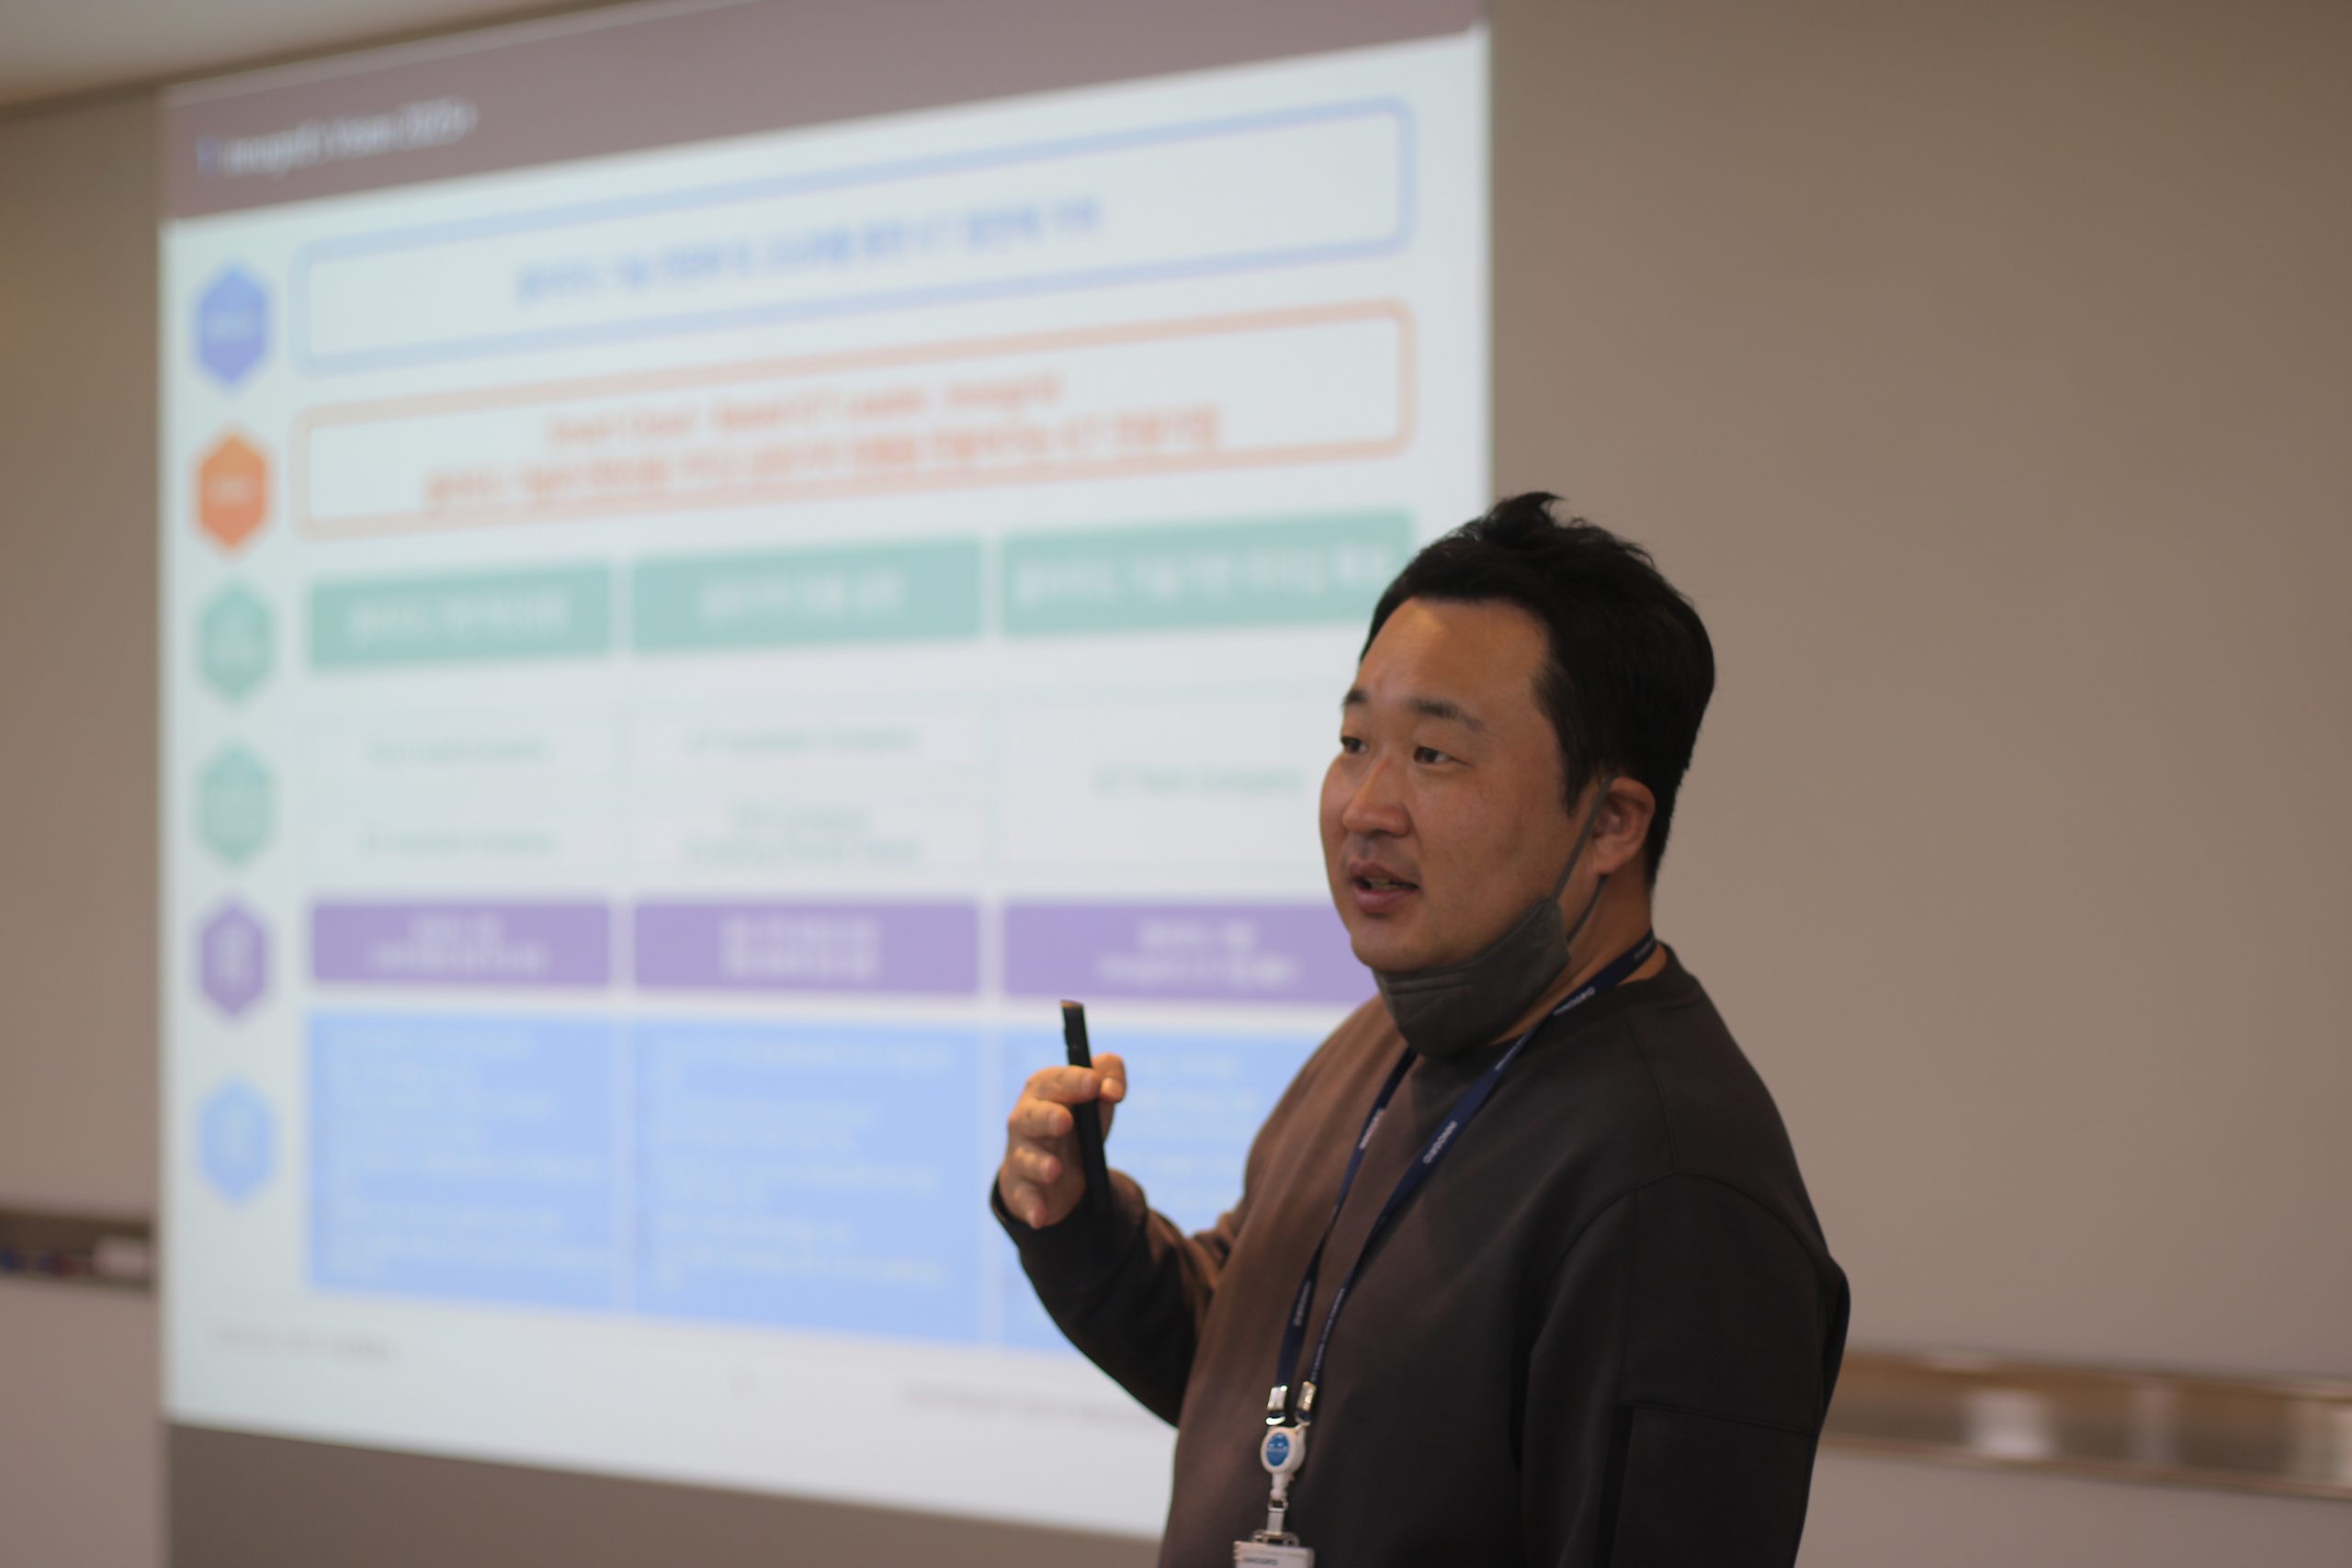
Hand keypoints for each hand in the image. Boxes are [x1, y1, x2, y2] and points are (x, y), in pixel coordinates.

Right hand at [997, 1054, 1126, 1228]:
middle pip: (1031, 1117)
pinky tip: (1040, 1216)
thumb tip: (1112, 1089)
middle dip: (1047, 1117)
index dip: (1075, 1082)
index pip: (1055, 1081)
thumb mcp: (1096, 1096)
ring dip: (1040, 1164)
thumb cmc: (1078, 1123)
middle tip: (1066, 1122)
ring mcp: (1021, 1155)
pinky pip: (1025, 1198)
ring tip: (1056, 1170)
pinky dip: (1031, 1207)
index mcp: (1043, 1090)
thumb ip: (1109, 1075)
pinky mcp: (1022, 1188)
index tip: (1095, 1085)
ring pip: (1026, 1159)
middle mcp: (1025, 1120)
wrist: (1058, 1169)